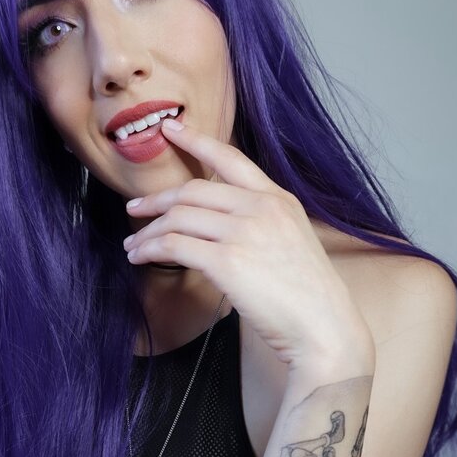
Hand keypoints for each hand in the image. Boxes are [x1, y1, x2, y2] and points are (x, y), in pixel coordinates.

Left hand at [123, 118, 373, 373]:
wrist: (323, 327)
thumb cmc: (307, 296)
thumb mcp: (293, 240)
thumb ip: (262, 222)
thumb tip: (219, 224)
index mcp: (278, 199)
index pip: (231, 158)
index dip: (195, 140)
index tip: (170, 129)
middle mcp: (261, 208)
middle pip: (193, 191)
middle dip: (157, 199)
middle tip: (135, 208)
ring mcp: (244, 232)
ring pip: (178, 218)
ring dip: (148, 231)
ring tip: (134, 245)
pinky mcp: (227, 261)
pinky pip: (174, 245)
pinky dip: (150, 249)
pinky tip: (141, 258)